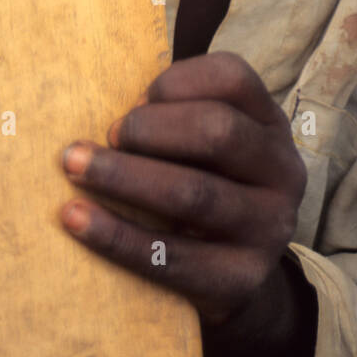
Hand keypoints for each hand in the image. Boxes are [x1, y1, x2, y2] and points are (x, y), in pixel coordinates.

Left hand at [60, 51, 306, 324]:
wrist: (236, 276)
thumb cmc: (204, 187)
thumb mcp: (207, 147)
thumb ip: (173, 121)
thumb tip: (111, 119)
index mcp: (270, 124)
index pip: (232, 78)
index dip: (176, 81)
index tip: (134, 99)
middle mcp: (283, 170)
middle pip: (218, 131)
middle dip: (150, 128)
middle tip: (105, 137)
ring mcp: (270, 227)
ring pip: (194, 193)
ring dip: (123, 176)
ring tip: (73, 167)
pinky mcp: (242, 278)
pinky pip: (174, 258)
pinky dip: (117, 237)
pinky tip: (76, 219)